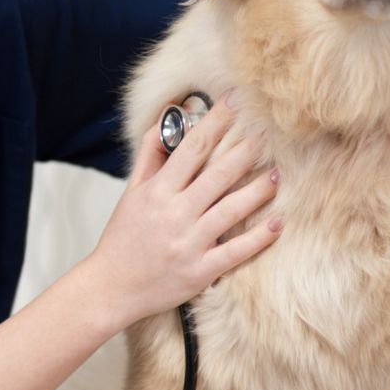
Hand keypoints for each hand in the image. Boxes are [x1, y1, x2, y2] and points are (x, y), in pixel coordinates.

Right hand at [79, 91, 280, 327]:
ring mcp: (189, 243)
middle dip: (246, 151)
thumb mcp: (131, 192)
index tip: (236, 102)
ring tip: (277, 174)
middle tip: (269, 133)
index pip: (193, 147)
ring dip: (259, 190)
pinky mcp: (201, 271)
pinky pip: (236, 252)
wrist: (111, 287)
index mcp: (158, 191)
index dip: (217, 121)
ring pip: (232, 210)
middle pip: (218, 174)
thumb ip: (151, 155)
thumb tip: (168, 120)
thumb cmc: (122, 238)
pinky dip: (259, 238)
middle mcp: (174, 214)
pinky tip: (277, 223)